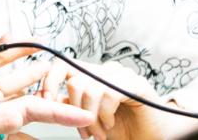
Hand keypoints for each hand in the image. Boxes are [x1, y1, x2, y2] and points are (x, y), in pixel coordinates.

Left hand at [40, 59, 161, 139]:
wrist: (151, 136)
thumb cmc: (121, 127)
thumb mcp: (86, 116)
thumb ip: (69, 105)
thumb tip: (47, 100)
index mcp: (89, 74)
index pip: (60, 65)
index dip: (49, 82)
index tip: (45, 102)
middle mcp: (103, 70)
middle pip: (73, 79)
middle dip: (74, 111)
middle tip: (83, 132)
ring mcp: (120, 74)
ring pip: (88, 89)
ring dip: (90, 118)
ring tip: (98, 132)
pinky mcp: (135, 83)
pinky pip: (108, 93)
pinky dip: (105, 114)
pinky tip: (110, 124)